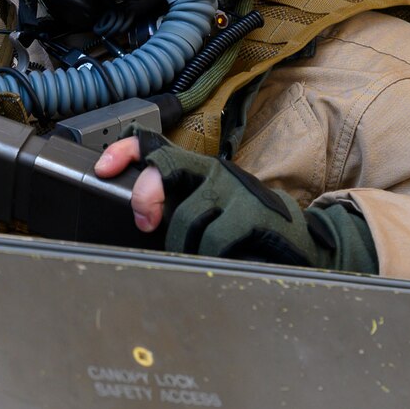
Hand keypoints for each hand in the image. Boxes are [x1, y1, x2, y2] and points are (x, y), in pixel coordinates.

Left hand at [94, 136, 375, 271]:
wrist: (306, 247)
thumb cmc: (250, 233)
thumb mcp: (210, 213)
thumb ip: (178, 209)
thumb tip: (137, 221)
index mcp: (201, 171)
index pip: (157, 147)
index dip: (126, 152)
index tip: (103, 170)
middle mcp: (216, 173)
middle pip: (167, 168)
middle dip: (146, 194)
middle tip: (145, 223)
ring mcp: (236, 191)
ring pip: (187, 214)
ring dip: (182, 243)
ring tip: (193, 256)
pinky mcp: (254, 214)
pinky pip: (215, 237)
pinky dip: (209, 254)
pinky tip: (217, 261)